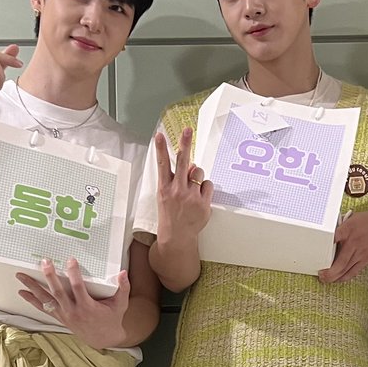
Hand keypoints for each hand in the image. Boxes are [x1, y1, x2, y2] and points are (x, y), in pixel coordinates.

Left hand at [18, 258, 130, 349]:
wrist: (103, 339)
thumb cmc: (112, 319)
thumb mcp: (121, 304)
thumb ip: (123, 288)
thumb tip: (123, 273)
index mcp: (88, 307)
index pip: (78, 288)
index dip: (74, 274)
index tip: (71, 260)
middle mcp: (73, 312)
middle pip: (58, 292)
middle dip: (50, 276)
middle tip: (44, 262)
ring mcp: (64, 315)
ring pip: (47, 299)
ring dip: (33, 287)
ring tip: (21, 276)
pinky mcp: (60, 317)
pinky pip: (44, 308)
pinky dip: (32, 300)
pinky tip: (22, 292)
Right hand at [155, 127, 211, 241]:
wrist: (177, 236)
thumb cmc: (171, 215)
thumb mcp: (166, 196)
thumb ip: (177, 179)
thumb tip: (189, 165)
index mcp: (165, 188)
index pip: (162, 164)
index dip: (161, 148)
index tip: (159, 135)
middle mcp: (177, 190)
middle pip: (182, 161)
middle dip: (185, 143)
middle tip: (188, 130)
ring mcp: (191, 196)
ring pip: (198, 172)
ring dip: (197, 176)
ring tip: (192, 189)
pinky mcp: (203, 203)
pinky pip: (208, 185)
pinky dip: (205, 188)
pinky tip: (199, 198)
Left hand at [319, 209, 367, 283]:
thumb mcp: (353, 218)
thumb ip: (341, 226)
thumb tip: (327, 234)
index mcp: (348, 228)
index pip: (333, 236)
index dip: (324, 244)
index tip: (315, 251)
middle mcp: (354, 242)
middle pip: (339, 261)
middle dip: (328, 272)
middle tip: (321, 275)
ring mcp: (360, 252)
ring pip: (345, 269)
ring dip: (334, 277)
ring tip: (326, 280)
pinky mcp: (366, 259)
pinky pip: (353, 271)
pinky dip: (344, 277)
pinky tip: (338, 279)